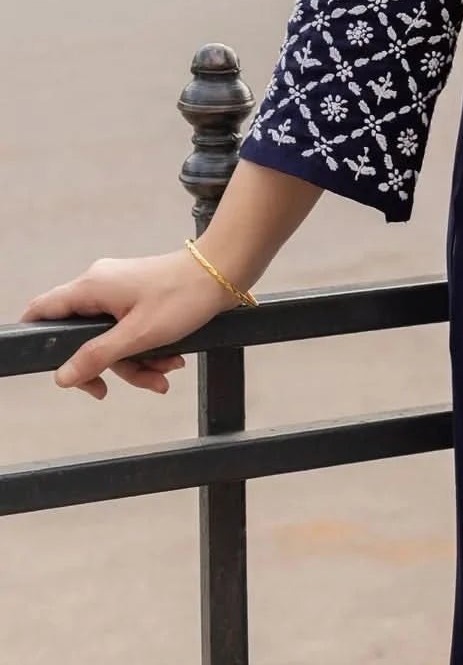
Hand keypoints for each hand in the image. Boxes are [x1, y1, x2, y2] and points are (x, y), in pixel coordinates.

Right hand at [19, 249, 240, 400]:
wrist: (224, 273)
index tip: (47, 365)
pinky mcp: (139, 299)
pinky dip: (148, 350)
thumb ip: (96, 356)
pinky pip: (131, 332)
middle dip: (105, 366)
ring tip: (164, 374)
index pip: (44, 309)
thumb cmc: (182, 297)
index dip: (37, 337)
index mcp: (91, 287)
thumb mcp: (137, 335)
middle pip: (81, 337)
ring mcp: (121, 292)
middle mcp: (100, 286)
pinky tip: (173, 361)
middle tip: (108, 390)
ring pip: (111, 339)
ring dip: (136, 363)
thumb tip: (61, 377)